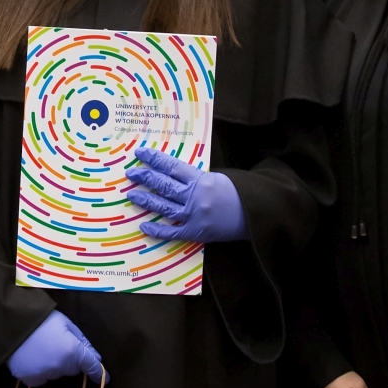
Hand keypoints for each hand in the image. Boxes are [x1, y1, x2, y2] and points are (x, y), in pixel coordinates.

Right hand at [7, 311, 103, 387]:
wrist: (9, 323)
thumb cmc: (40, 318)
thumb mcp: (66, 323)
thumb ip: (82, 341)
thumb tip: (95, 358)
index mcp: (72, 351)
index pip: (91, 366)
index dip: (99, 373)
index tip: (105, 379)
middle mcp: (61, 367)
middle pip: (72, 369)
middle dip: (69, 360)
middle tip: (57, 344)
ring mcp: (45, 375)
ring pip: (56, 374)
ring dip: (54, 365)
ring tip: (41, 349)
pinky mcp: (30, 380)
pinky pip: (41, 378)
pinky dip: (39, 371)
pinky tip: (31, 358)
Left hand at [124, 146, 246, 244]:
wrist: (257, 216)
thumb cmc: (240, 194)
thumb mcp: (220, 178)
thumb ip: (198, 178)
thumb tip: (175, 174)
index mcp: (202, 180)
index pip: (172, 167)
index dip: (154, 160)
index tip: (140, 154)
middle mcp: (195, 197)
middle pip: (164, 185)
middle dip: (145, 177)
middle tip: (131, 173)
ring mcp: (194, 216)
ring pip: (164, 206)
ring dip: (146, 200)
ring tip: (131, 194)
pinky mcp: (196, 233)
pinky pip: (172, 231)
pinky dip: (157, 230)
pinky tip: (143, 225)